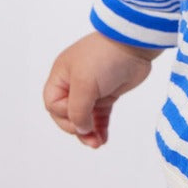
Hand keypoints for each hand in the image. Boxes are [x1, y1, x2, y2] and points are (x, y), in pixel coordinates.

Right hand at [43, 32, 158, 147]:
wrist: (135, 44)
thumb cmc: (105, 57)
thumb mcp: (84, 83)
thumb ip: (78, 110)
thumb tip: (81, 128)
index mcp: (62, 74)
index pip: (53, 104)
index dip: (64, 115)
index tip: (80, 115)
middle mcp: (74, 82)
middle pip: (67, 114)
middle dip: (77, 127)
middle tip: (89, 135)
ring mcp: (92, 89)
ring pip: (84, 117)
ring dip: (88, 133)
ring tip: (96, 143)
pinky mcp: (108, 93)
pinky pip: (99, 116)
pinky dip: (99, 129)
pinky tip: (102, 140)